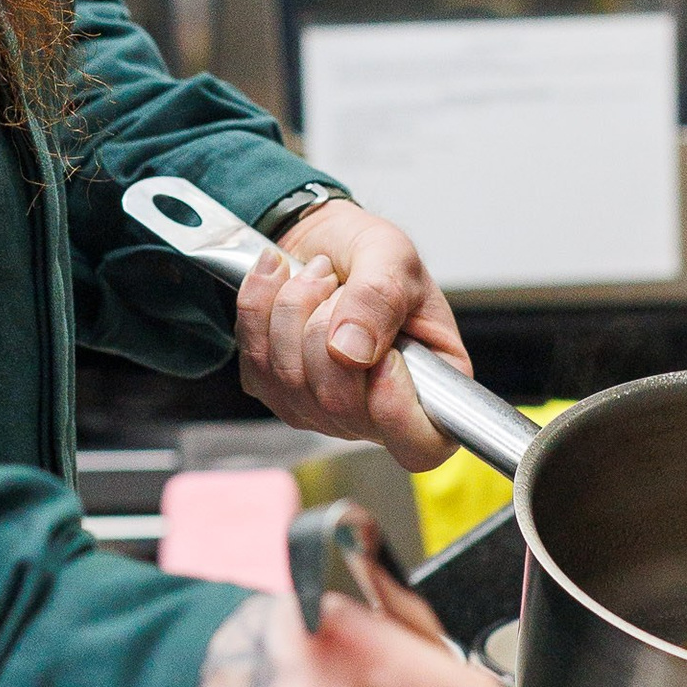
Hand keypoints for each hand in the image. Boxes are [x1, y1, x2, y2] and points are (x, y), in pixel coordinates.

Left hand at [234, 199, 468, 473]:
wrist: (322, 242)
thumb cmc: (370, 253)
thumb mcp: (392, 254)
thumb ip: (380, 298)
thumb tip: (352, 352)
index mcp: (431, 383)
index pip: (423, 444)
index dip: (397, 411)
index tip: (385, 357)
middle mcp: (377, 409)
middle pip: (340, 404)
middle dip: (325, 327)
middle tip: (335, 281)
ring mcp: (323, 409)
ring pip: (290, 383)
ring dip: (291, 311)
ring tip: (313, 276)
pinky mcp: (277, 393)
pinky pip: (255, 366)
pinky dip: (258, 312)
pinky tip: (278, 283)